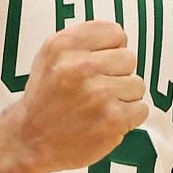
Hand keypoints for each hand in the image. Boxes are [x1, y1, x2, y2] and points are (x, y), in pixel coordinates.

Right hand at [8, 21, 148, 172]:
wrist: (31, 140)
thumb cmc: (45, 98)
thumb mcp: (50, 55)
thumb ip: (83, 40)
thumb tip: (120, 38)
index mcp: (64, 45)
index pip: (115, 32)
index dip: (111, 49)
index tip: (100, 62)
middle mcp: (80, 67)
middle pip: (129, 58)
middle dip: (117, 74)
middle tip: (97, 88)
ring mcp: (99, 94)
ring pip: (137, 84)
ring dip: (123, 97)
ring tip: (100, 105)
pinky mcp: (113, 120)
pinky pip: (141, 109)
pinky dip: (129, 117)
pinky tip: (106, 119)